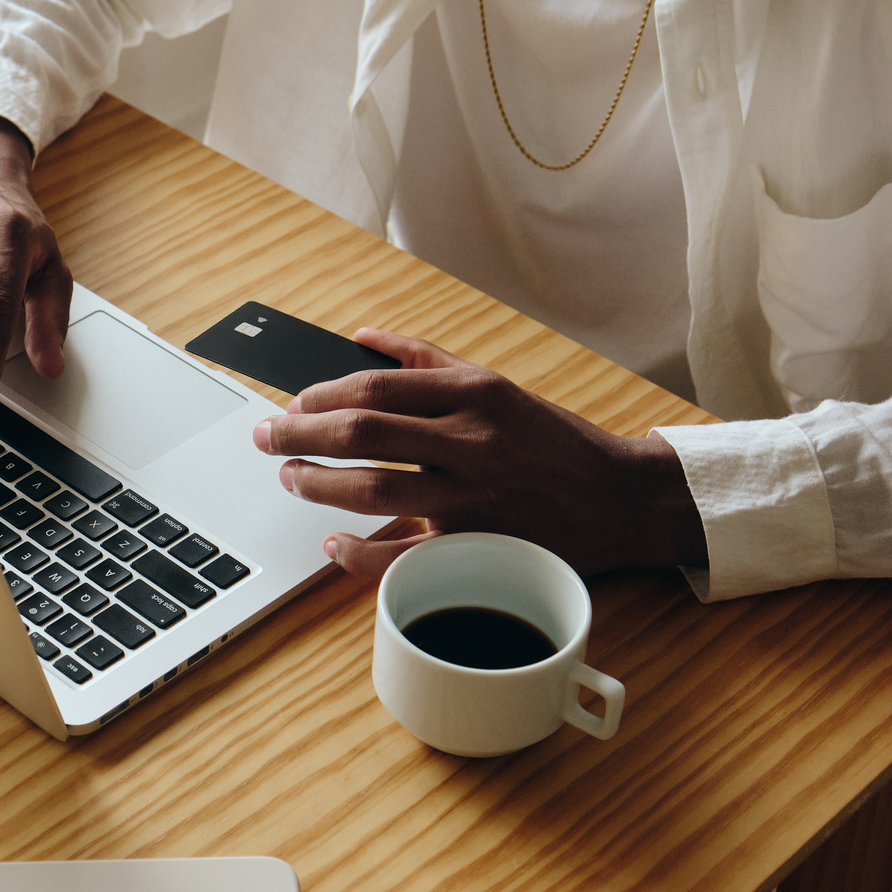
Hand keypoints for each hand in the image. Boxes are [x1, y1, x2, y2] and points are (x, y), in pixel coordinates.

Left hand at [250, 328, 706, 581]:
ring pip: (374, 489)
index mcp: (476, 393)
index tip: (294, 402)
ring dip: (318, 484)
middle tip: (268, 438)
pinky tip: (333, 541)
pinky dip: (358, 551)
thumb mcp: (496, 384)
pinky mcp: (478, 547)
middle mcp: (474, 440)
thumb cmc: (553, 442)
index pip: (377, 387)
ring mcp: (474, 497)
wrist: (623, 499)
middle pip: (363, 432)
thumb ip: (427, 359)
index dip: (321, 395)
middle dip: (300, 433)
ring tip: (291, 478)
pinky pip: (402, 555)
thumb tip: (362, 336)